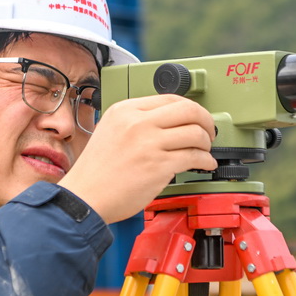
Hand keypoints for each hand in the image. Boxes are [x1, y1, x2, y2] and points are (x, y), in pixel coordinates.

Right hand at [59, 94, 216, 223]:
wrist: (85, 197)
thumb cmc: (96, 171)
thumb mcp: (110, 130)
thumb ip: (136, 122)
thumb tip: (169, 123)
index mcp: (125, 110)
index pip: (170, 98)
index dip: (190, 108)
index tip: (196, 118)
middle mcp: (138, 122)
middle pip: (189, 110)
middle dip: (206, 121)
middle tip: (209, 131)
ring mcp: (149, 143)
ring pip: (196, 133)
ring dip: (207, 143)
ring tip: (205, 151)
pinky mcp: (159, 166)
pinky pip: (194, 157)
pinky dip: (206, 161)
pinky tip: (205, 164)